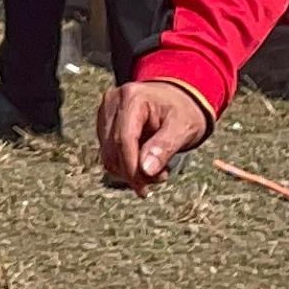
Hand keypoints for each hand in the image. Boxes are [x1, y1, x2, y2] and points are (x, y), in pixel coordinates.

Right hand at [98, 78, 212, 190]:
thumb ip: (164, 147)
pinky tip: (146, 160)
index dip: (131, 168)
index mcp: (133, 98)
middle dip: (133, 172)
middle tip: (160, 178)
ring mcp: (106, 111)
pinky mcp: (104, 122)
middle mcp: (113, 102)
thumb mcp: (183, 128)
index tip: (143, 190)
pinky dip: (125, 163)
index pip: (124, 139)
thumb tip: (145, 171)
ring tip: (157, 170)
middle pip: (112, 149)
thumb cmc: (184, 112)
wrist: (178, 98)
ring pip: (107, 153)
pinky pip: (108, 151)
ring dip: (129, 170)